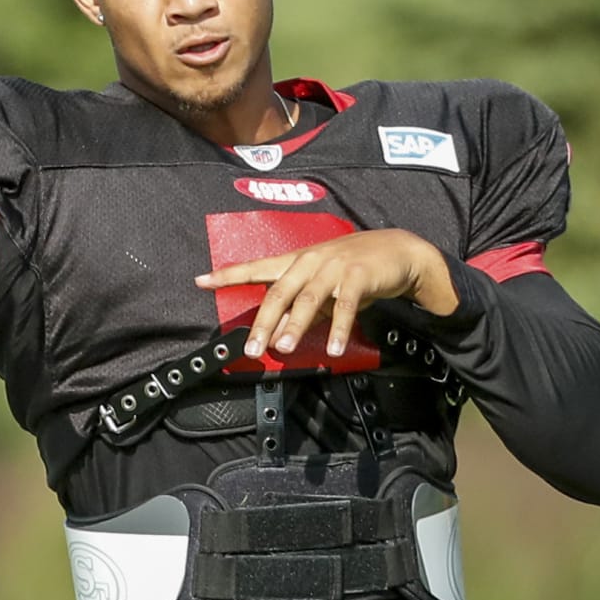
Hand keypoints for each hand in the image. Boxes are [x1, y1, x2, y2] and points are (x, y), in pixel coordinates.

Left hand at [194, 229, 457, 357]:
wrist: (398, 251)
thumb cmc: (355, 268)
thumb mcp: (322, 286)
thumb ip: (300, 306)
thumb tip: (277, 332)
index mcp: (297, 261)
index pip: (256, 267)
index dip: (228, 274)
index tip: (201, 280)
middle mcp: (310, 261)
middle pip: (279, 292)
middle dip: (263, 321)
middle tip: (252, 348)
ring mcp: (333, 268)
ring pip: (308, 299)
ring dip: (295, 326)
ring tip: (283, 349)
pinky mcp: (357, 277)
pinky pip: (345, 306)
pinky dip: (338, 329)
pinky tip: (332, 348)